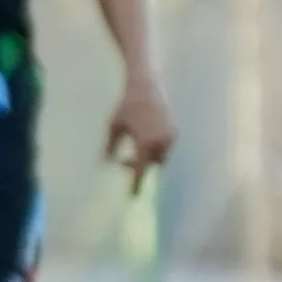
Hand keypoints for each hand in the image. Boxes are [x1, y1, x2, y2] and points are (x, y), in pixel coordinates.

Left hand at [106, 78, 178, 194]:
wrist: (146, 86)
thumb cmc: (127, 105)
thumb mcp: (114, 125)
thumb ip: (110, 146)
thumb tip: (107, 161)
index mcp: (145, 143)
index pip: (140, 170)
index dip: (136, 183)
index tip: (132, 195)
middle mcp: (160, 142)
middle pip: (152, 164)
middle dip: (140, 164)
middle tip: (123, 160)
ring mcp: (170, 136)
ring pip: (160, 155)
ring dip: (149, 154)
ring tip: (133, 144)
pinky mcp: (174, 130)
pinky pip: (165, 145)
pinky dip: (155, 145)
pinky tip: (143, 133)